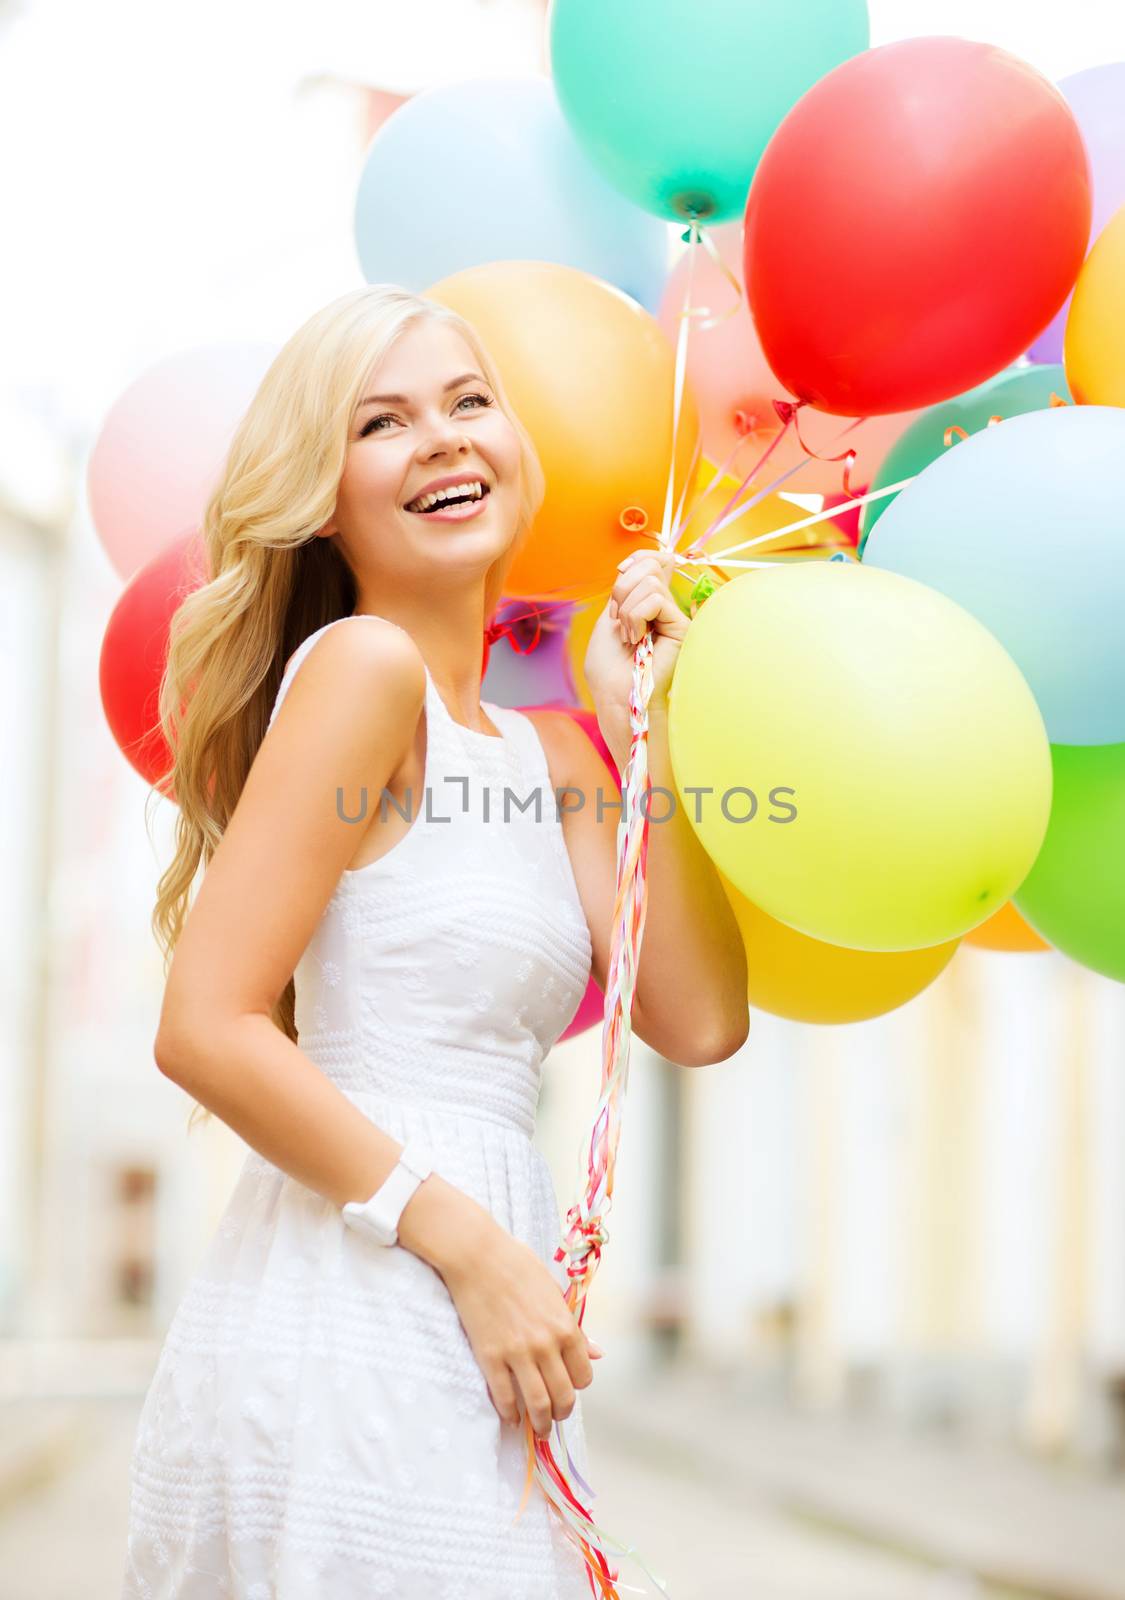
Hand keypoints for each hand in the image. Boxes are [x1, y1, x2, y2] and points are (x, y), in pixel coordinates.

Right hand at [439, 1219, 602, 1437]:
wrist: (478, 1255)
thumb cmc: (518, 1266)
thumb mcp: (554, 1292)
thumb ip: (574, 1327)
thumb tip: (597, 1353)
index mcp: (565, 1326)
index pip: (583, 1374)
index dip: (577, 1385)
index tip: (569, 1388)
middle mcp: (546, 1344)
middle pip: (563, 1396)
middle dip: (561, 1413)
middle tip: (554, 1418)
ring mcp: (518, 1352)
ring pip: (537, 1404)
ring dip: (539, 1424)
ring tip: (536, 1429)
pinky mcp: (491, 1357)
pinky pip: (504, 1396)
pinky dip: (509, 1413)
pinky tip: (510, 1416)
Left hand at [584, 546, 690, 715]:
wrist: (614, 695)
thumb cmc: (609, 666)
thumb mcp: (613, 614)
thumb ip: (632, 586)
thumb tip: (663, 558)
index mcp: (649, 603)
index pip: (653, 560)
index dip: (636, 560)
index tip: (620, 574)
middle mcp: (666, 607)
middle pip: (650, 565)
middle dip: (622, 589)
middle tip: (619, 620)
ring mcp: (675, 617)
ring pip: (650, 581)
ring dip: (627, 609)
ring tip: (629, 636)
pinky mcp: (682, 627)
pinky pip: (655, 599)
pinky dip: (636, 617)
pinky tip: (638, 640)